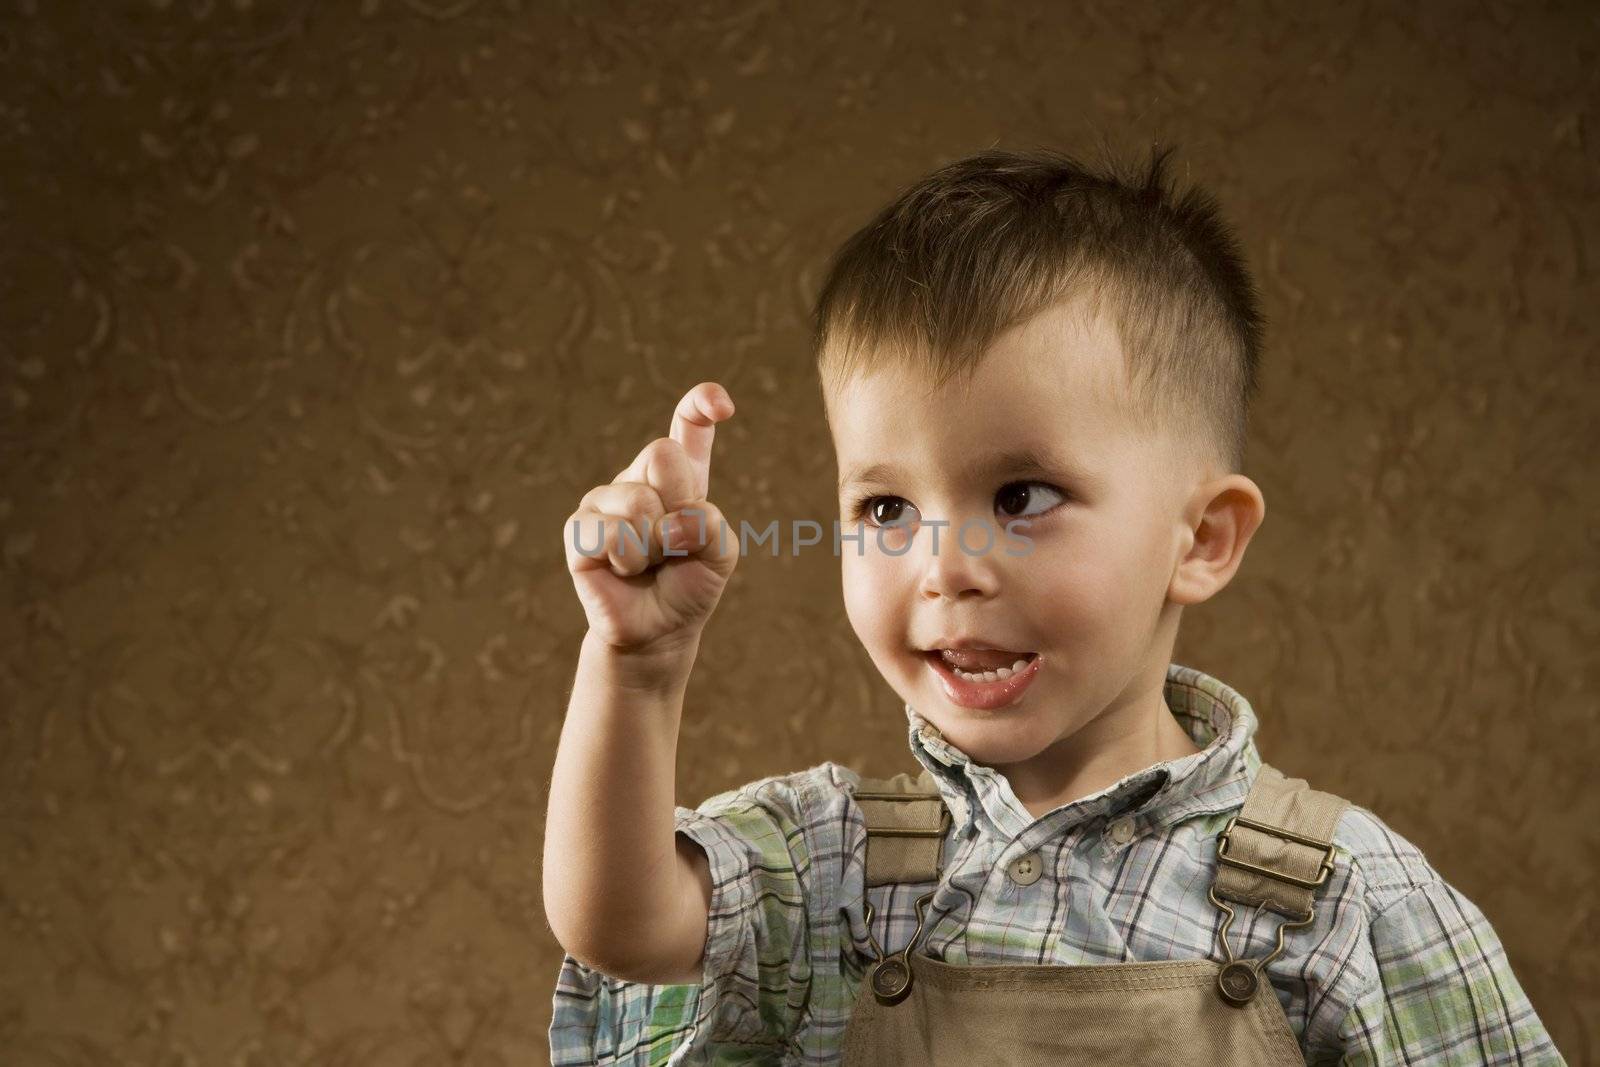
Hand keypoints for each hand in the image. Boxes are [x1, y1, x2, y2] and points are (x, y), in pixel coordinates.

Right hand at [564, 382, 738, 657]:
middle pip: (664, 454)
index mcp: (680, 473)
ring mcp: (604, 499)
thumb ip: (708, 522)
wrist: (660, 629)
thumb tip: (667, 517)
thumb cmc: (690, 583)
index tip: (720, 405)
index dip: (700, 404)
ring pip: (639, 500)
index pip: (688, 425)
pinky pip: (612, 532)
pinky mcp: (579, 528)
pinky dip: (630, 559)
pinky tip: (624, 570)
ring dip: (657, 543)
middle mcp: (638, 477)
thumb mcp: (720, 551)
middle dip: (680, 503)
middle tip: (675, 541)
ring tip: (650, 562)